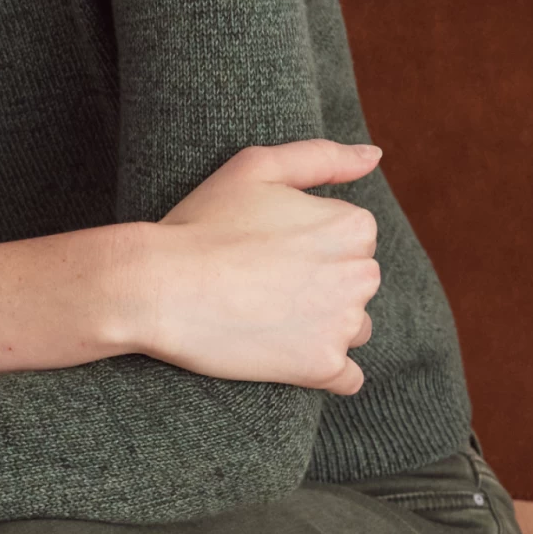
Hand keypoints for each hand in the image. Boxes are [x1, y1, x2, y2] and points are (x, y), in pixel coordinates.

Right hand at [139, 139, 381, 394]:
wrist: (158, 287)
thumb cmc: (202, 222)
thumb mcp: (256, 168)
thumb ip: (322, 157)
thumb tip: (374, 155)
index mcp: (352, 226)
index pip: (353, 238)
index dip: (308, 241)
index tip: (269, 246)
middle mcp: (361, 275)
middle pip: (356, 283)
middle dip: (322, 282)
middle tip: (262, 279)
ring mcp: (343, 325)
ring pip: (353, 328)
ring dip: (322, 325)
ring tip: (267, 315)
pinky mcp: (322, 366)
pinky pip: (347, 378)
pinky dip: (322, 368)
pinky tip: (284, 354)